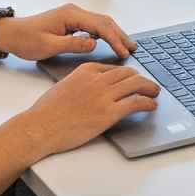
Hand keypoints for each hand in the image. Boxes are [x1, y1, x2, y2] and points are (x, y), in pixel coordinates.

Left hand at [0, 4, 135, 64]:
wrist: (11, 34)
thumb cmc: (26, 39)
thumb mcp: (48, 45)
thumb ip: (72, 44)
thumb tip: (93, 44)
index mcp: (70, 15)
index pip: (100, 26)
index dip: (114, 39)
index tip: (123, 51)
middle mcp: (74, 12)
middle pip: (104, 22)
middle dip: (119, 34)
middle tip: (132, 48)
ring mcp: (73, 16)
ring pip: (100, 23)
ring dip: (114, 34)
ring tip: (125, 45)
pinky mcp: (71, 22)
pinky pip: (93, 26)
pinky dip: (104, 33)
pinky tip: (109, 41)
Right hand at [10, 58, 159, 158]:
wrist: (39, 127)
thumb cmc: (47, 111)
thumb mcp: (65, 85)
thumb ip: (83, 82)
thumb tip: (96, 87)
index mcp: (87, 70)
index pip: (115, 68)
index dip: (128, 75)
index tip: (134, 79)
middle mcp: (98, 79)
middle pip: (129, 73)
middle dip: (141, 79)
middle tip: (149, 85)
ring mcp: (104, 96)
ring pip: (136, 84)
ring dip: (150, 88)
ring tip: (155, 93)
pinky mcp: (109, 113)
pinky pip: (136, 103)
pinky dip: (148, 103)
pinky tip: (152, 106)